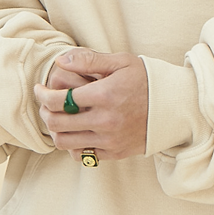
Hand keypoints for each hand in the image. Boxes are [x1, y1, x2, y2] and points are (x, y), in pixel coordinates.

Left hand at [41, 45, 149, 161]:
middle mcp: (105, 121)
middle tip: (45, 104)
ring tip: (57, 118)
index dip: (43, 95)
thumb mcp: (121, 63)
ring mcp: (109, 140)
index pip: (60, 99)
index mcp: (105, 95)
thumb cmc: (146, 80)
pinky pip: (82, 154)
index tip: (40, 90)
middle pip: (58, 123)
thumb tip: (61, 60)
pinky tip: (74, 131)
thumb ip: (90, 59)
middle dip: (45, 112)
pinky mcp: (114, 153)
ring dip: (55, 130)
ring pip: (65, 142)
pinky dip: (72, 144)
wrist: (173, 107)